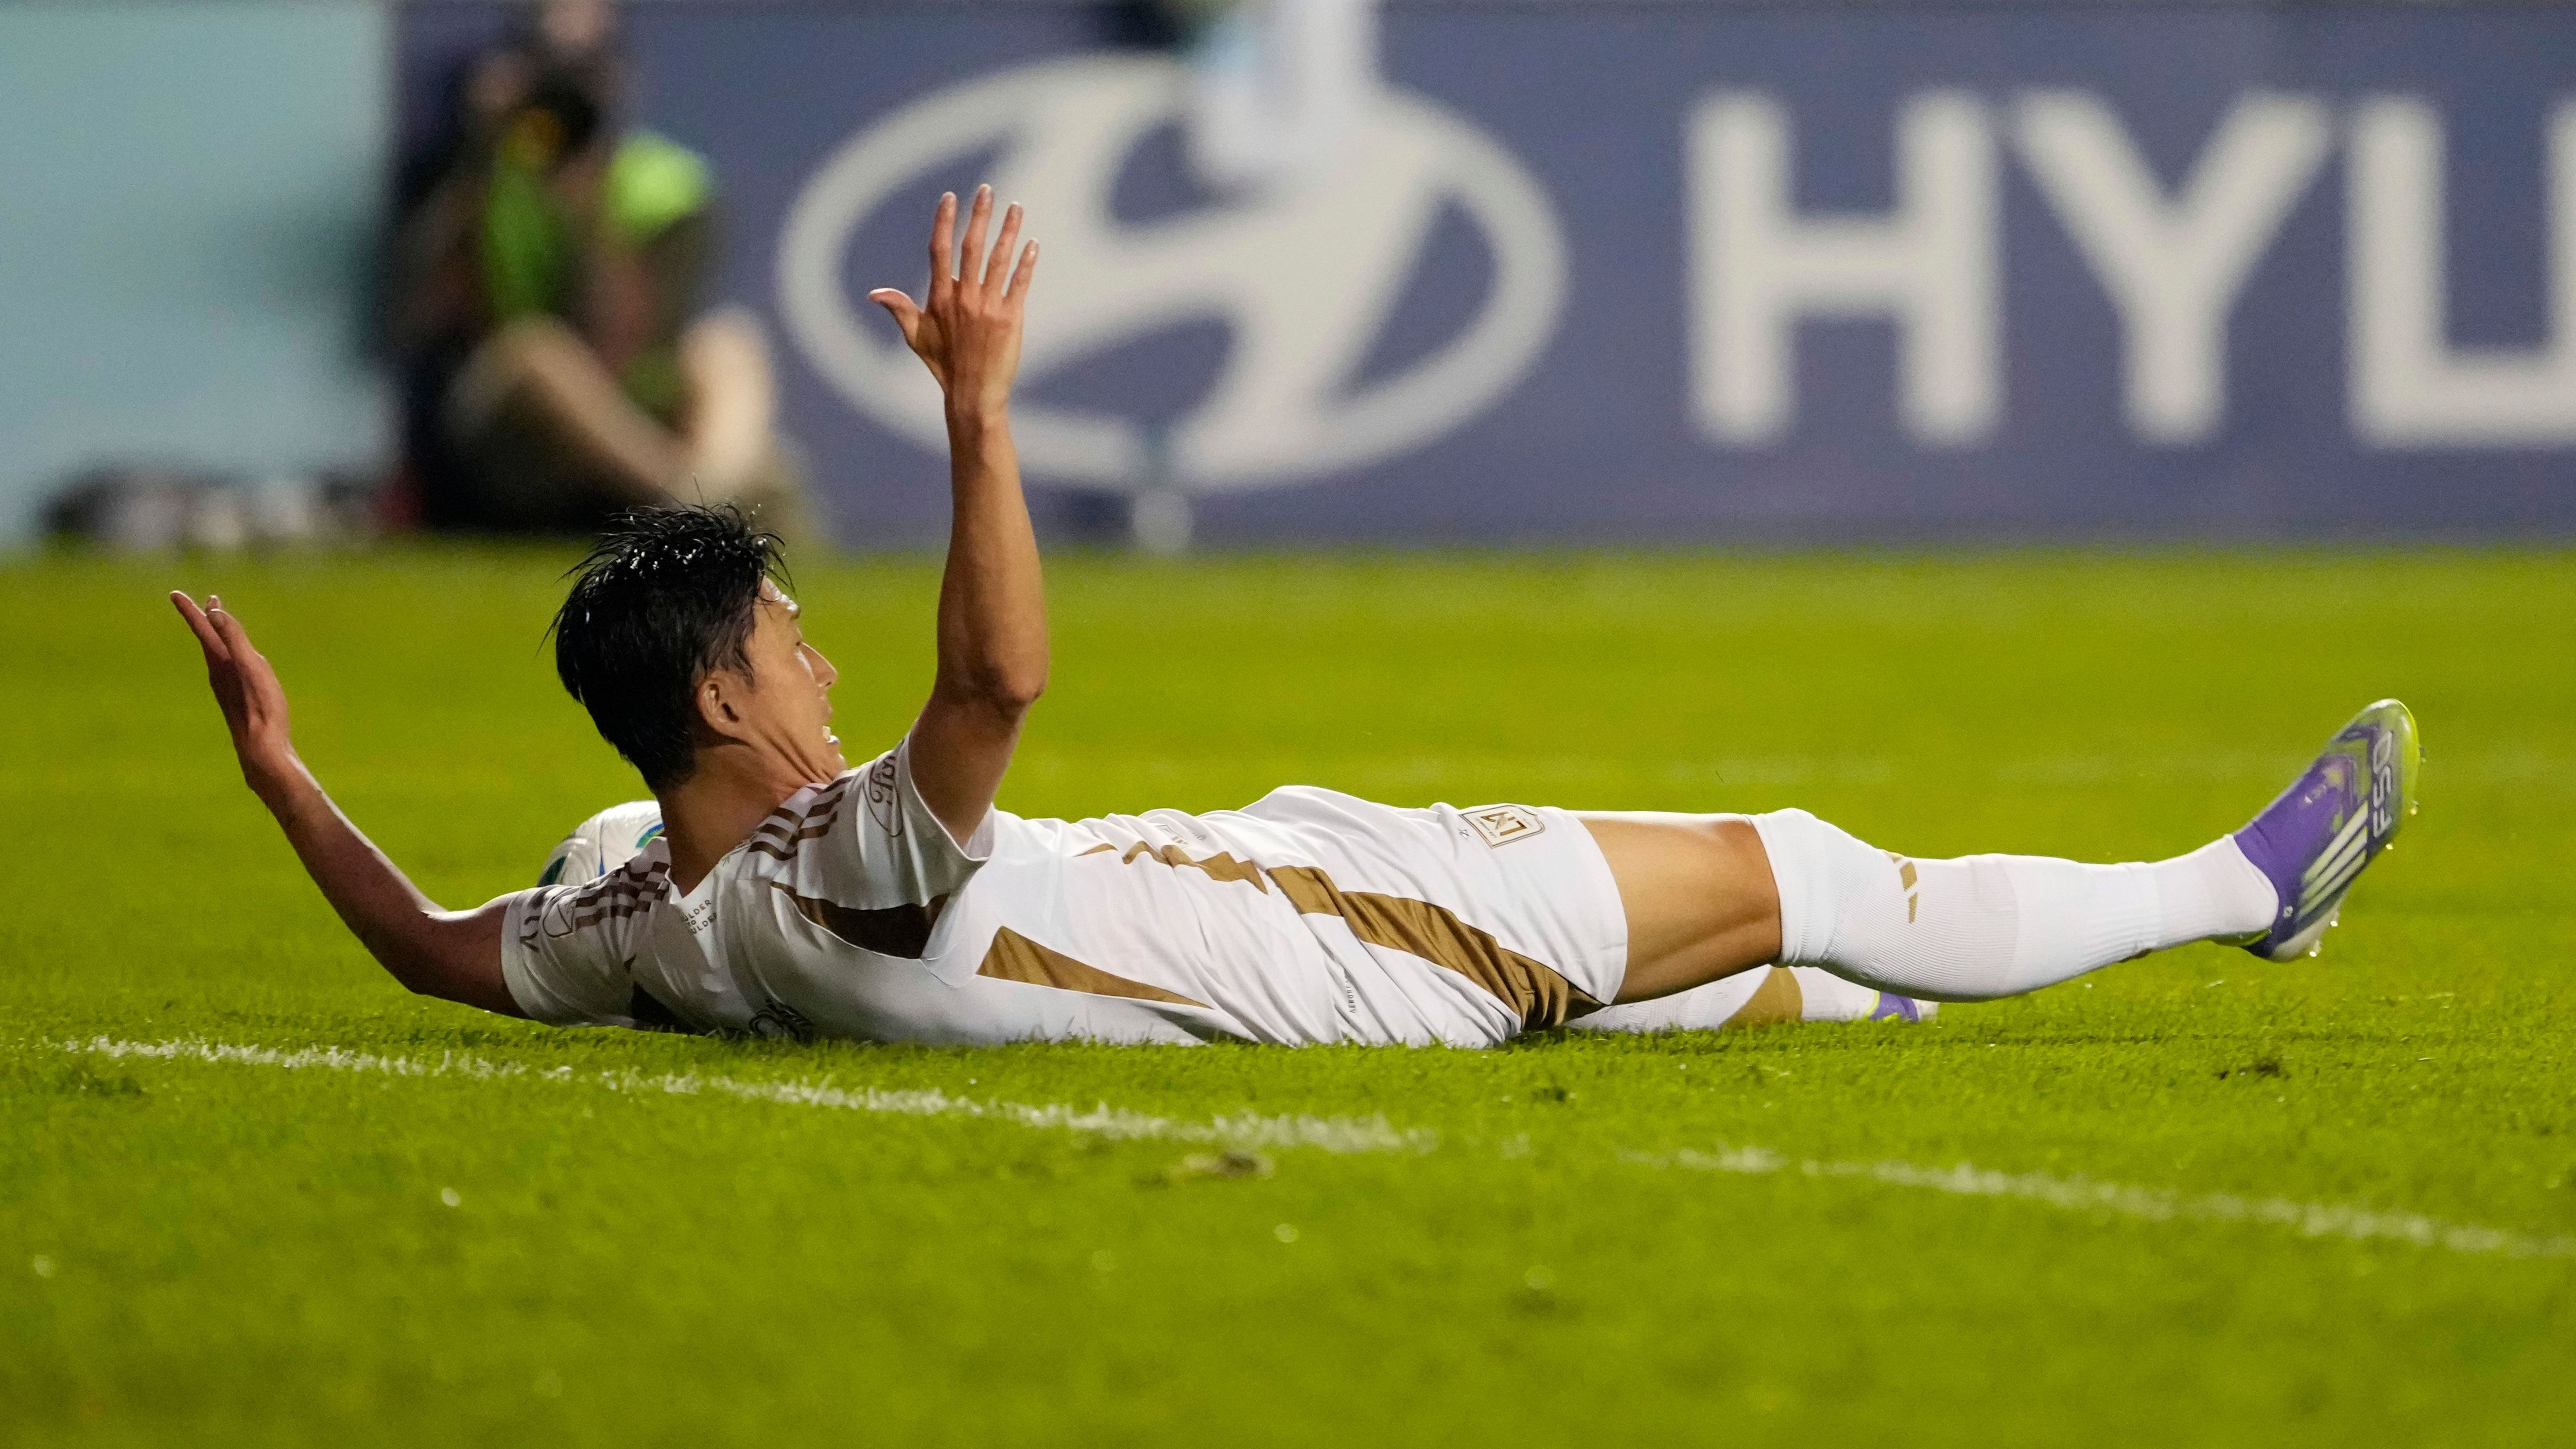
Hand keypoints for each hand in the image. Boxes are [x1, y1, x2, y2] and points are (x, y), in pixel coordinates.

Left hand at [170, 593, 298, 798]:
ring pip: (218, 655)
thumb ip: (234, 639)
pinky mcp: (237, 700)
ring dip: (217, 637)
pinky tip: (237, 663)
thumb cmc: (261, 709)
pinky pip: (228, 669)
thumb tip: (214, 612)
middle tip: (207, 603)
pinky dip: (228, 656)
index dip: (191, 611)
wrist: (262, 751)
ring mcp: (227, 688)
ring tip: (220, 626)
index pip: (203, 630)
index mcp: (221, 662)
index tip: (174, 594)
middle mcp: (219, 674)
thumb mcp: (252, 668)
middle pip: (209, 640)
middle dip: (207, 620)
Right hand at [869, 186, 1037, 420]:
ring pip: (999, 260)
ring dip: (1008, 231)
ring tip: (1016, 207)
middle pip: (971, 247)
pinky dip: (1026, 263)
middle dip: (979, 216)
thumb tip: (874, 293)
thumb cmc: (944, 366)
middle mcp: (963, 298)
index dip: (944, 222)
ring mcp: (987, 307)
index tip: (950, 198)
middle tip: (987, 190)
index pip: (940, 251)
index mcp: (939, 298)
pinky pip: (1019, 283)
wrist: (972, 395)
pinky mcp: (1010, 318)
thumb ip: (900, 310)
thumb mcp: (916, 337)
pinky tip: (1033, 244)